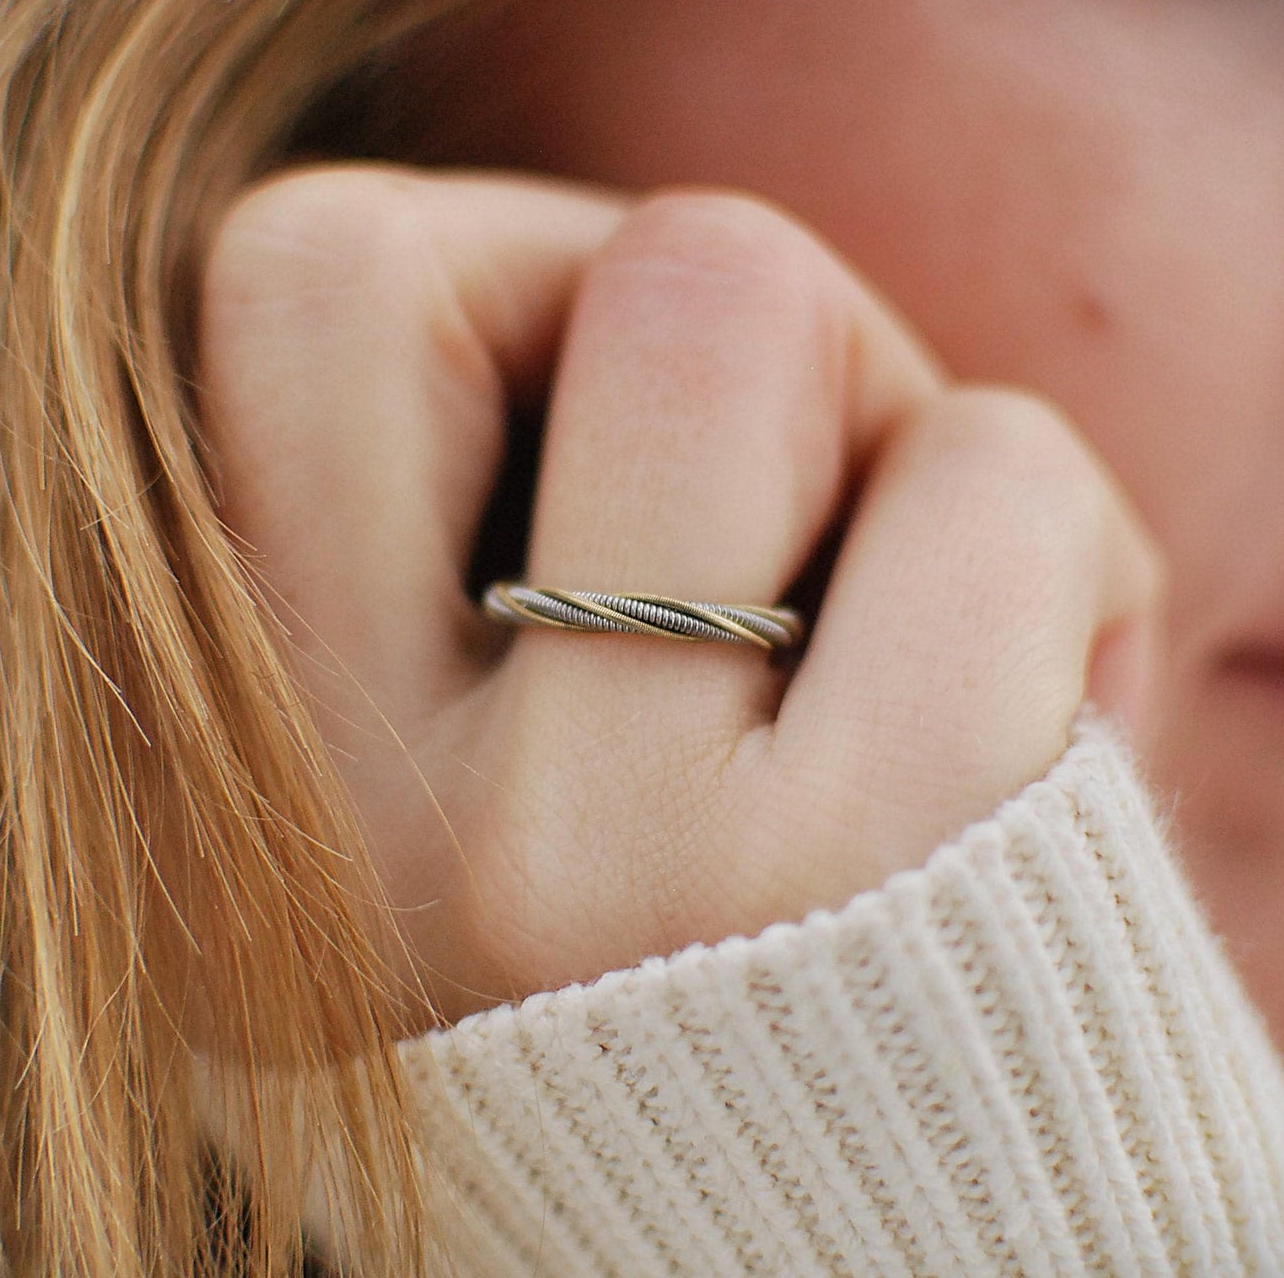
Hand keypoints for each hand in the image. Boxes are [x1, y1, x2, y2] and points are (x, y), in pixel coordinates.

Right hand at [197, 166, 1161, 1025]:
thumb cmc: (658, 1015)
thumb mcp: (412, 809)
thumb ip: (411, 565)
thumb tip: (588, 290)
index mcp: (224, 776)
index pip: (307, 273)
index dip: (504, 273)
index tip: (583, 430)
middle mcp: (372, 822)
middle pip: (636, 268)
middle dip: (750, 323)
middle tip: (788, 502)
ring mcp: (616, 856)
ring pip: (774, 310)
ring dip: (905, 434)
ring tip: (899, 626)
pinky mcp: (871, 888)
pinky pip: (998, 477)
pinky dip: (1059, 554)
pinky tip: (1030, 725)